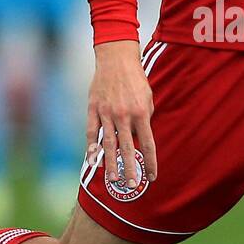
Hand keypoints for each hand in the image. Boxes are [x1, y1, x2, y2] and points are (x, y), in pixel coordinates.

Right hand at [86, 40, 157, 188]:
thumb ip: (146, 118)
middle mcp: (124, 115)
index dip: (151, 162)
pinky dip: (91, 146)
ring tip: (112, 179)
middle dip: (130, 169)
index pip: (148, 143)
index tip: (152, 177)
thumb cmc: (136, 79)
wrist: (116, 58)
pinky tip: (92, 160)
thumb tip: (140, 137)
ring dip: (110, 163)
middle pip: (128, 148)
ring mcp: (107, 112)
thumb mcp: (149, 97)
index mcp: (141, 112)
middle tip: (131, 185)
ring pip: (108, 143)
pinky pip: (92, 131)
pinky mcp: (93, 108)